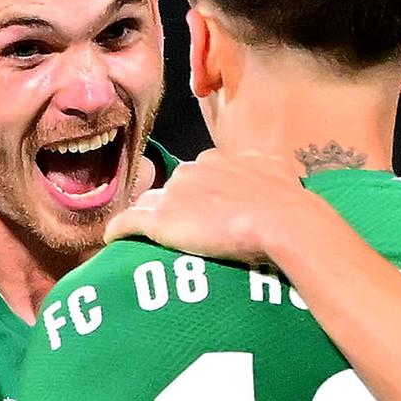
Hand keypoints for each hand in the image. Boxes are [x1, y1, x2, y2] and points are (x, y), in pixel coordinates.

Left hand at [105, 148, 306, 262]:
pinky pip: (128, 222)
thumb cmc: (288, 202)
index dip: (199, 193)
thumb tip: (276, 176)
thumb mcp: (280, 174)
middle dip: (174, 204)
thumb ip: (268, 171)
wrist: (283, 221)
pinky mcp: (161, 220)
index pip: (199, 174)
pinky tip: (112, 240)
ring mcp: (175, 194)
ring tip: (145, 235)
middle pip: (172, 187)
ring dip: (148, 216)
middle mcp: (193, 170)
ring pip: (149, 203)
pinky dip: (118, 230)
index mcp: (219, 159)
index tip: (204, 210)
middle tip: (183, 228)